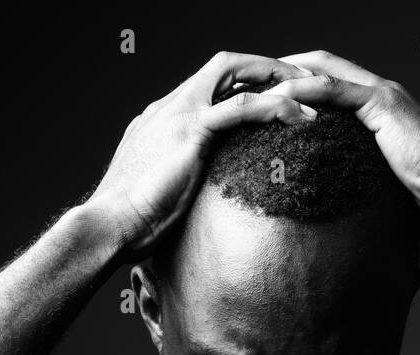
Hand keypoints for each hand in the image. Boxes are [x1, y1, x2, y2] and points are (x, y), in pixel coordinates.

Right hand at [86, 52, 315, 260]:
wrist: (107, 225)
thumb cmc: (130, 220)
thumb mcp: (159, 189)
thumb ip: (178, 177)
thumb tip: (196, 196)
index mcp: (162, 117)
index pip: (210, 85)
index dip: (245, 85)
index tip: (275, 98)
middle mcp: (170, 106)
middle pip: (224, 64)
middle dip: (265, 67)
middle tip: (302, 84)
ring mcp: (179, 114)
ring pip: (235, 72)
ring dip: (276, 77)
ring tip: (313, 93)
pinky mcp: (190, 132)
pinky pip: (241, 107)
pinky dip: (274, 107)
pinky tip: (300, 117)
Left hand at [266, 50, 419, 241]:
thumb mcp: (384, 187)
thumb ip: (361, 184)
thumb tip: (340, 215)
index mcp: (378, 108)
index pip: (329, 81)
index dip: (295, 82)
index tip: (263, 96)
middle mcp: (379, 92)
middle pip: (319, 64)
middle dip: (281, 69)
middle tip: (247, 83)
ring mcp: (381, 94)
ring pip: (320, 70)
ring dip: (284, 75)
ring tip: (251, 88)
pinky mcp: (382, 104)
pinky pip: (332, 88)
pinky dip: (301, 90)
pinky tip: (275, 98)